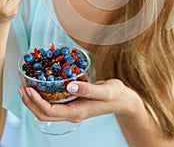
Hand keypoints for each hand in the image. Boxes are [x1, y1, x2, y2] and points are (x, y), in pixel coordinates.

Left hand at [19, 79, 140, 122]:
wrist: (123, 100)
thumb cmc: (115, 95)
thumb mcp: (105, 90)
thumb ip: (88, 89)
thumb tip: (69, 86)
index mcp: (77, 112)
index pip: (49, 111)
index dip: (36, 102)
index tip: (28, 89)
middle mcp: (72, 113)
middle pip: (44, 114)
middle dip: (31, 103)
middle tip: (23, 87)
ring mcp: (72, 110)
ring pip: (48, 110)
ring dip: (35, 101)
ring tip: (28, 87)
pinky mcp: (74, 103)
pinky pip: (54, 104)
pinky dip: (44, 97)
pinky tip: (43, 87)